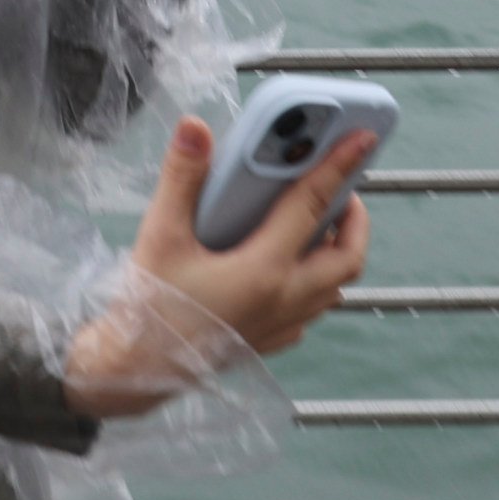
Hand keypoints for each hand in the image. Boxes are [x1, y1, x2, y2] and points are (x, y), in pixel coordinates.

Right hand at [65, 113, 374, 417]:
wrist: (136, 371)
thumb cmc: (150, 306)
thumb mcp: (161, 235)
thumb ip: (182, 177)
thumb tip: (196, 128)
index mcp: (265, 269)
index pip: (313, 206)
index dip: (339, 166)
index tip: (362, 139)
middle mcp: (285, 300)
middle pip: (348, 256)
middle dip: (354, 218)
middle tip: (337, 188)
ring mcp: (282, 326)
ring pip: (334, 286)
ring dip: (336, 251)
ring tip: (314, 223)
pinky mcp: (271, 342)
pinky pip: (311, 309)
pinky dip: (314, 282)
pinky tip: (285, 266)